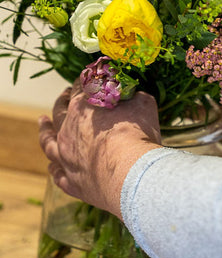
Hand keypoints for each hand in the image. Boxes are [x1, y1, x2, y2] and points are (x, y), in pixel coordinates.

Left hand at [38, 82, 161, 218]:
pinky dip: (54, 168)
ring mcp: (65, 157)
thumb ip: (133, 96)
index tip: (89, 76)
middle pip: (60, 110)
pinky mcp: (71, 181)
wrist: (130, 174)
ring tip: (42, 122)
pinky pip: (57, 173)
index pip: (81, 86)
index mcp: (83, 106)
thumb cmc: (136, 134)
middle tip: (65, 94)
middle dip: (63, 100)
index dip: (86, 79)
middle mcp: (67, 130)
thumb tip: (133, 94)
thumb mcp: (143, 104)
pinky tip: (53, 166)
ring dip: (45, 130)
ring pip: (48, 141)